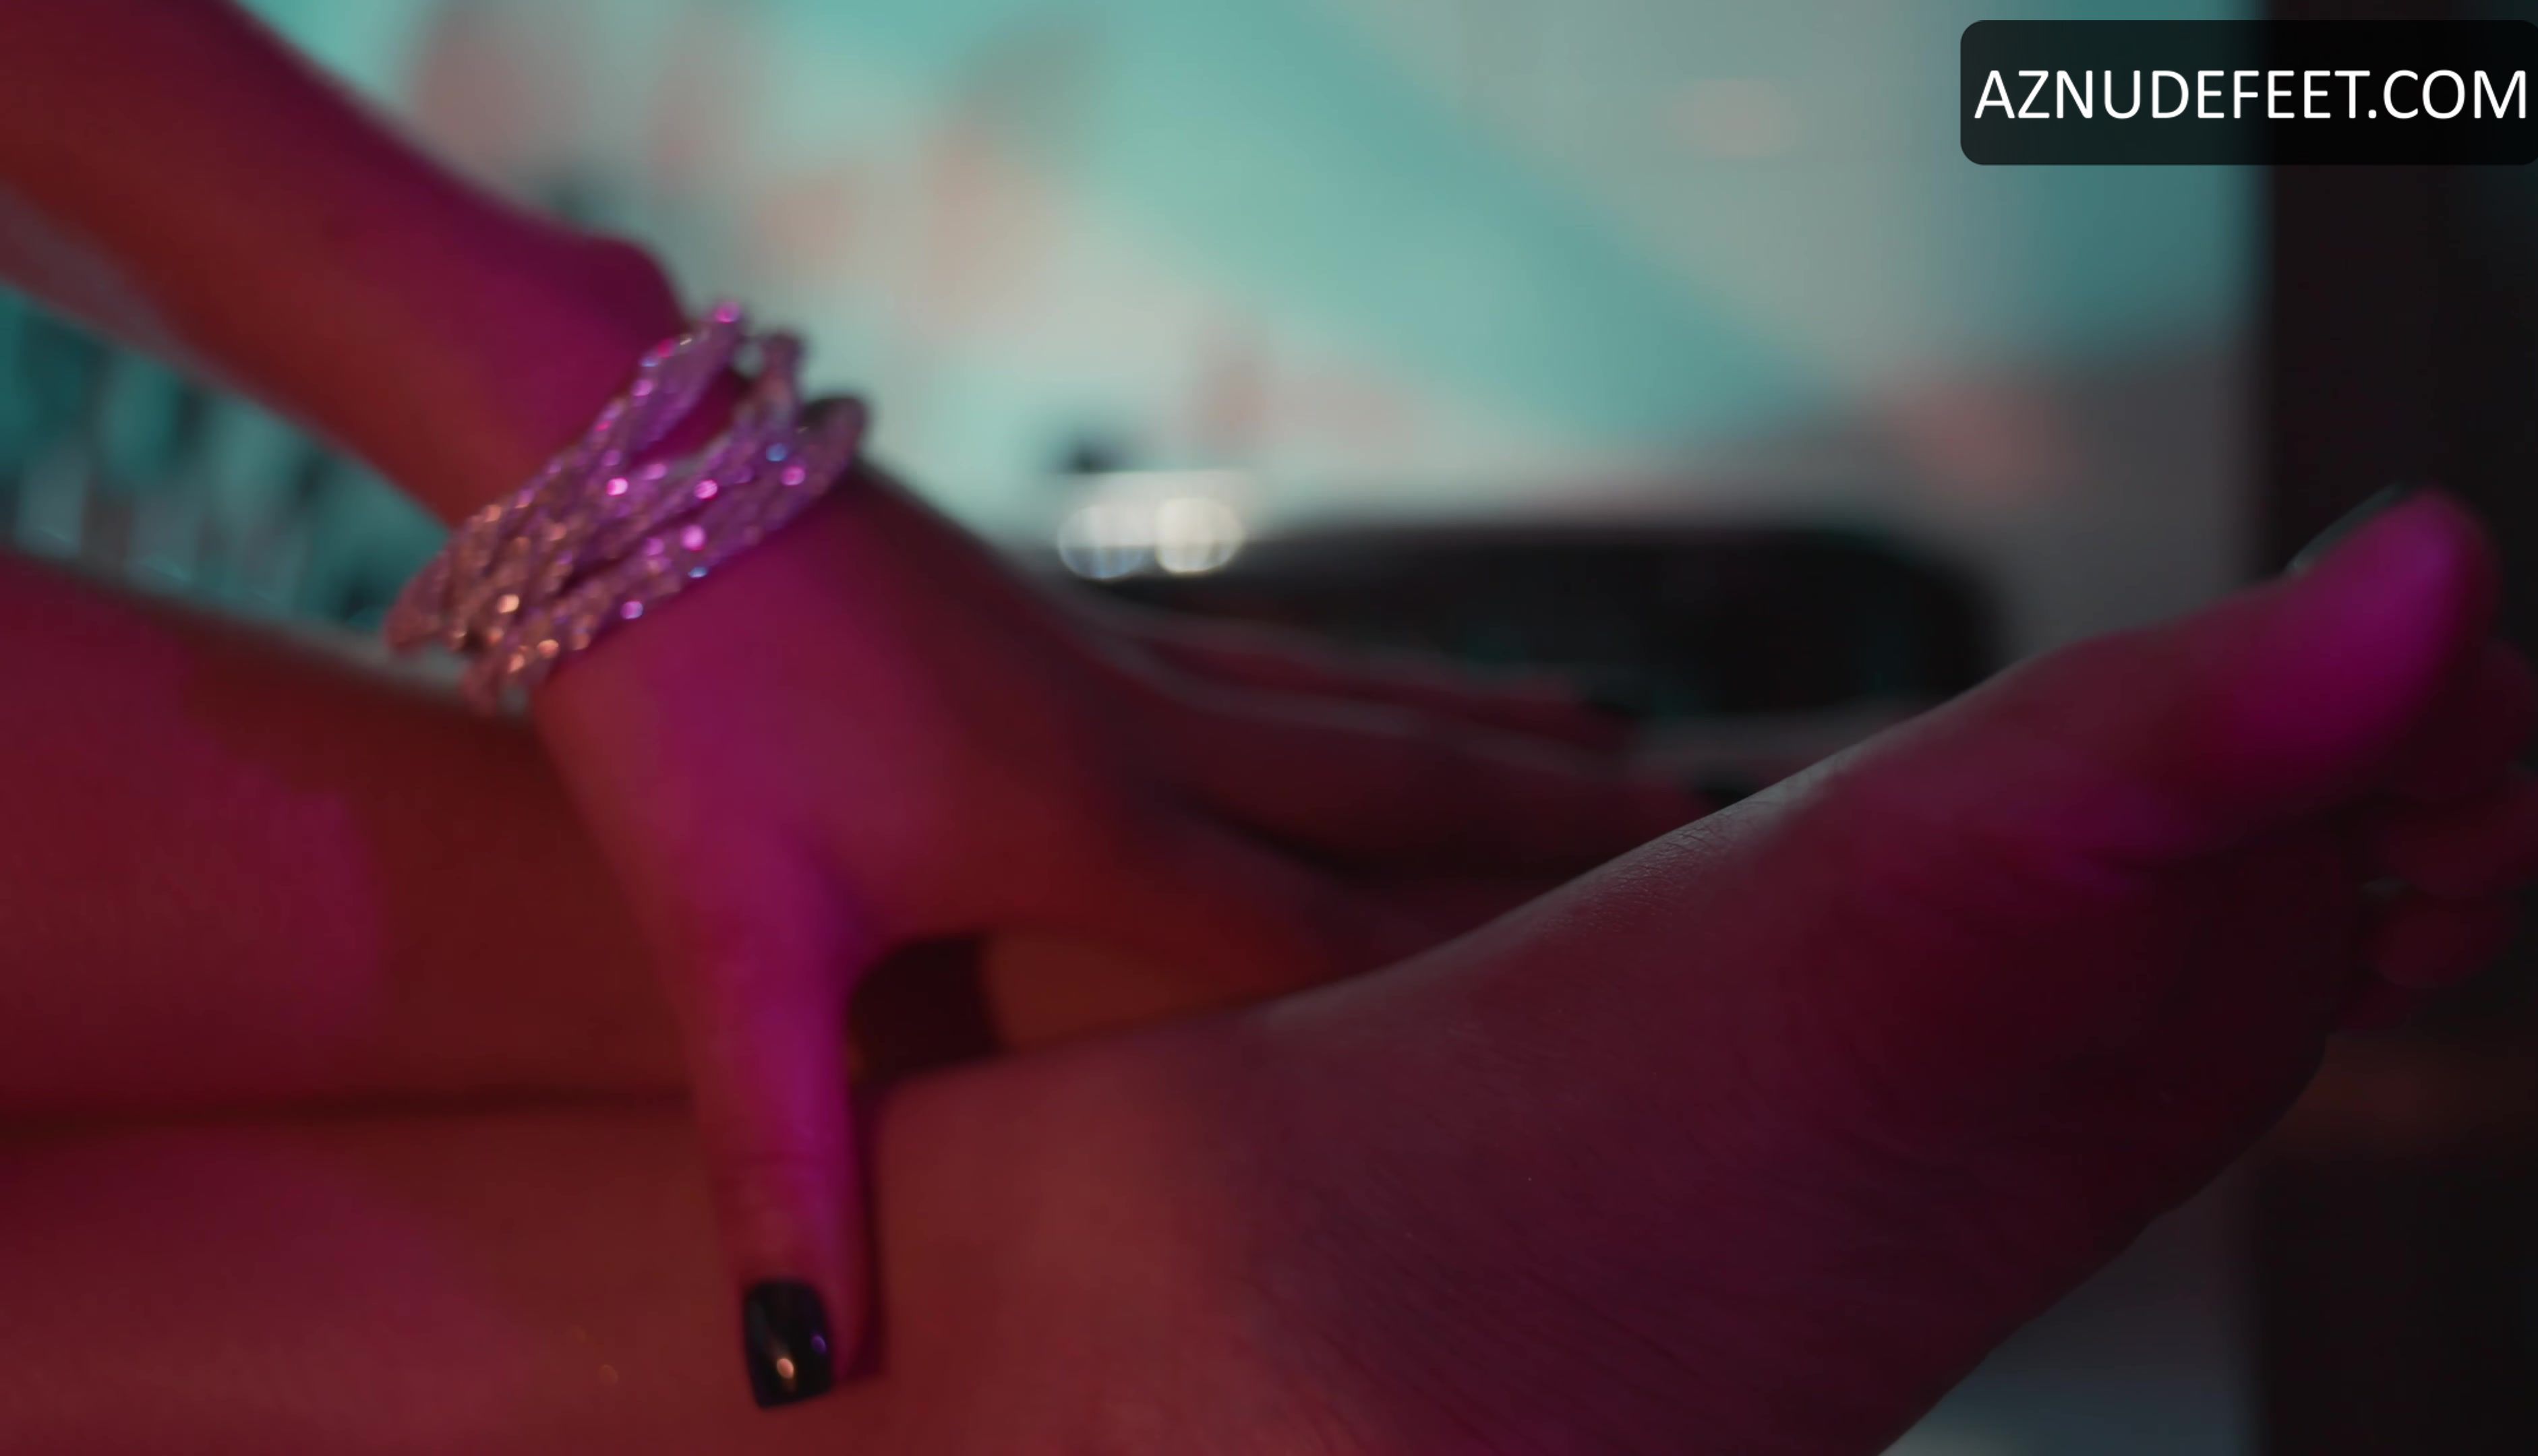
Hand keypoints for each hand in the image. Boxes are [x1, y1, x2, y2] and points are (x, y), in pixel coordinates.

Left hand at [531, 464, 1702, 1403]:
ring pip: (1350, 697)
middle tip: (1705, 829)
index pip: (1325, 926)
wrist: (624, 466)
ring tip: (1619, 740)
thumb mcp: (728, 945)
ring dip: (1491, 728)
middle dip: (1552, 819)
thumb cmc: (676, 706)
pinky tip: (1401, 666)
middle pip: (1394, 779)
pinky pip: (1272, 647)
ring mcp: (1110, 646)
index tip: (1624, 1012)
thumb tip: (806, 1368)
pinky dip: (1373, 669)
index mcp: (1087, 820)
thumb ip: (786, 1151)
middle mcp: (1136, 726)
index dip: (1470, 974)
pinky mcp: (1063, 599)